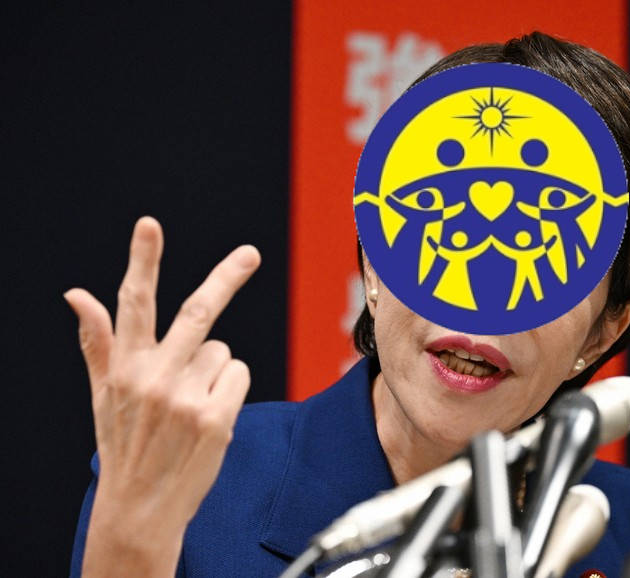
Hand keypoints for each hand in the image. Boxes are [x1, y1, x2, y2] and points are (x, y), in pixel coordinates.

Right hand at [64, 216, 260, 575]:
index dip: (142, 261)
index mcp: (125, 368)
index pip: (134, 305)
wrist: (141, 507)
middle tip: (250, 254)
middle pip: (198, 312)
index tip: (149, 225)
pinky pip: (238, 375)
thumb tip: (77, 294)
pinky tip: (209, 417)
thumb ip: (98, 341)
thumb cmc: (125, 444)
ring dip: (214, 371)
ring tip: (192, 406)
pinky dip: (229, 390)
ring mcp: (186, 399)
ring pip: (223, 352)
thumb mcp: (104, 394)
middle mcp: (154, 378)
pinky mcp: (214, 417)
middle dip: (227, 277)